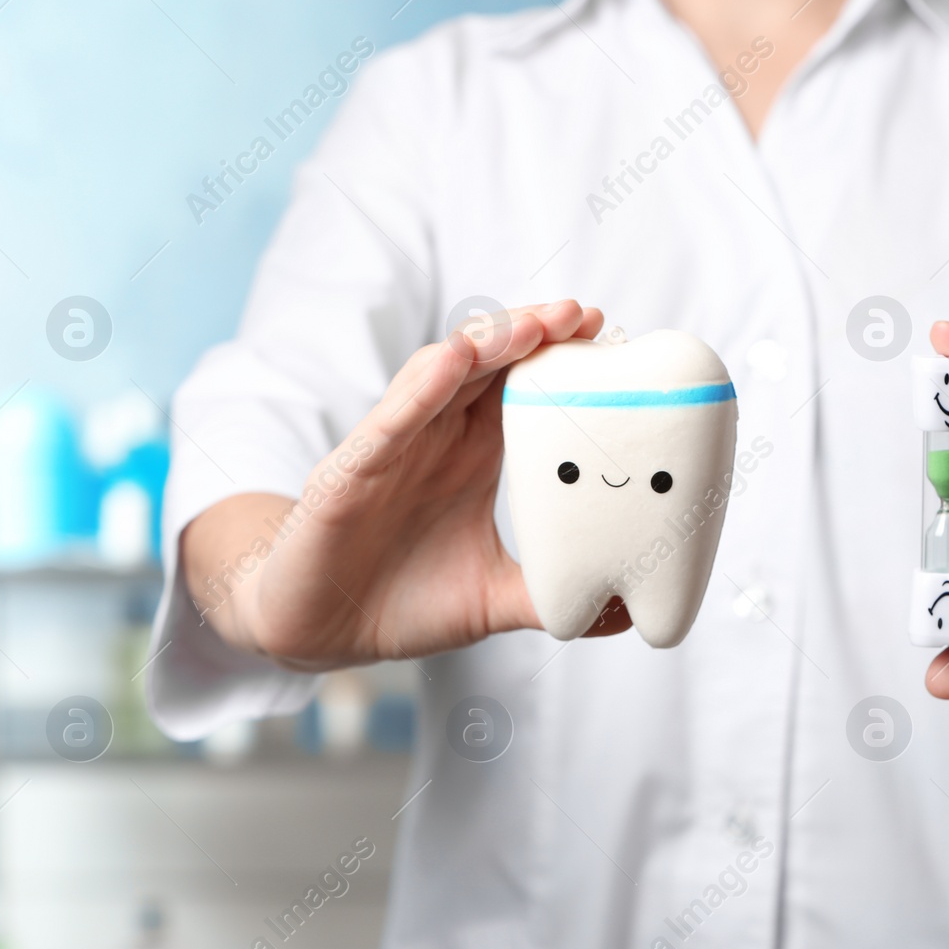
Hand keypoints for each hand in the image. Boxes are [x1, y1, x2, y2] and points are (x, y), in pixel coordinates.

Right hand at [181, 299, 630, 670]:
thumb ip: (550, 596)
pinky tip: (452, 361)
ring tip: (531, 325)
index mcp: (474, 456)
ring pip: (439, 376)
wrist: (324, 633)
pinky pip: (388, 422)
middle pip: (488, 365)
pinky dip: (419, 389)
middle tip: (583, 315)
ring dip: (485, 344)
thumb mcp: (494, 599)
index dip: (559, 358)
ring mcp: (392, 449)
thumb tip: (623, 614)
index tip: (607, 338)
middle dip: (534, 333)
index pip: (521, 387)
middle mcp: (436, 438)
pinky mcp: (350, 473)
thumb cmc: (404, 603)